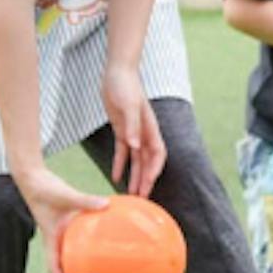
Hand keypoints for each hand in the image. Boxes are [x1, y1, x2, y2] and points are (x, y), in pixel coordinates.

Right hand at [12, 167, 107, 272]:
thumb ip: (85, 200)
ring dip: (82, 264)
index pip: (54, 268)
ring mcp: (61, 231)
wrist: (32, 177)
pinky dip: (90, 241)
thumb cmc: (45, 188)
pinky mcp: (67, 222)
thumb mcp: (65, 195)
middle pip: (64, 266)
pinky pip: (80, 237)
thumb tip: (107, 204)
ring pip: (71, 253)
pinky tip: (106, 238)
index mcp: (51, 239)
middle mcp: (56, 238)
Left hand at [101, 65, 164, 195]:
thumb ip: (132, 125)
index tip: (148, 185)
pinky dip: (119, 165)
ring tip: (130, 194)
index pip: (157, 154)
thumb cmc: (126, 86)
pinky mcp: (121, 130)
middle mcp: (144, 133)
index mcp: (150, 128)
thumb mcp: (128, 105)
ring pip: (136, 161)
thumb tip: (135, 146)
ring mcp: (133, 132)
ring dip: (134, 177)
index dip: (154, 170)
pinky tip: (115, 177)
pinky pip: (122, 153)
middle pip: (147, 162)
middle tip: (141, 198)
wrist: (117, 73)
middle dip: (145, 180)